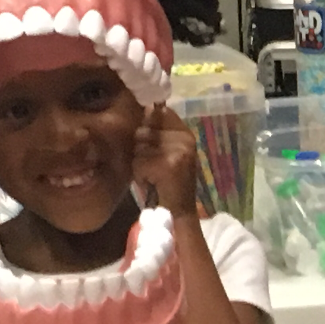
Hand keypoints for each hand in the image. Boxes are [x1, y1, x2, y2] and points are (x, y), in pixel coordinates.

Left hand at [133, 104, 197, 219]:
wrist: (178, 212)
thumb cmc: (168, 183)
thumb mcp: (166, 153)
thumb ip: (157, 134)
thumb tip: (143, 111)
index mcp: (186, 133)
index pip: (161, 112)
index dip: (148, 121)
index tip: (147, 139)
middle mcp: (184, 138)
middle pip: (145, 129)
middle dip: (141, 148)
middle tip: (152, 165)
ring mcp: (178, 151)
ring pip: (139, 146)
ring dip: (139, 162)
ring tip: (151, 174)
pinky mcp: (167, 164)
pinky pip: (139, 162)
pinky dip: (139, 175)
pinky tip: (151, 182)